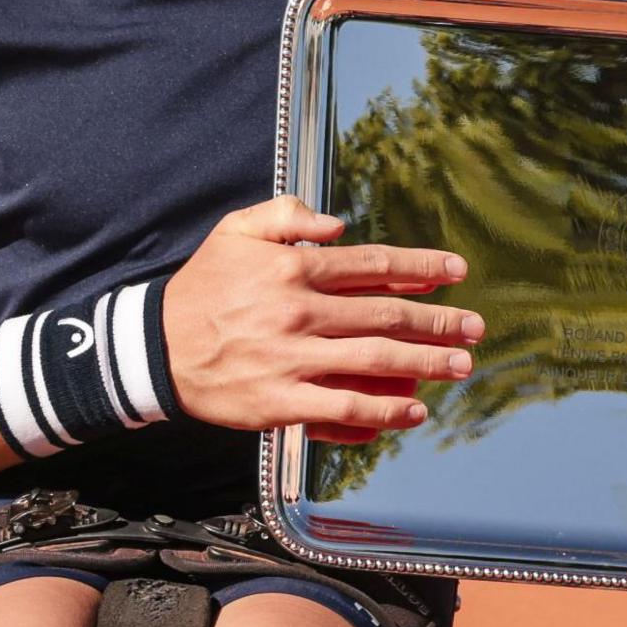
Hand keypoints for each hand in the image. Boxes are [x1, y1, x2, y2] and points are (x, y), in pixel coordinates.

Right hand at [159, 196, 479, 439]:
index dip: (421, 267)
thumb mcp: (232, 232)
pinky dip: (385, 410)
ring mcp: (292, 359)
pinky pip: (345, 407)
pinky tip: (414, 409)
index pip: (372, 264)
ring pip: (376, 361)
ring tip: (461, 365)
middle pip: (386, 315)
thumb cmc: (199, 289)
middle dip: (439, 321)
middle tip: (474, 327)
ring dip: (427, 363)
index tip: (456, 272)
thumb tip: (336, 223)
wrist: (152, 348)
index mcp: (291, 269)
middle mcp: (298, 312)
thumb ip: (284, 216)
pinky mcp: (281, 401)